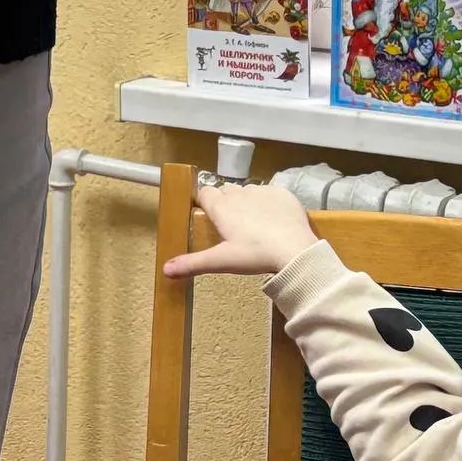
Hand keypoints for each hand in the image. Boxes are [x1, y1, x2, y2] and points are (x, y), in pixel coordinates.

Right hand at [161, 181, 319, 279]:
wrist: (296, 251)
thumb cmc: (255, 255)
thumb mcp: (222, 261)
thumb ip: (193, 263)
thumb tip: (165, 269)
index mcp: (221, 207)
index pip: (204, 193)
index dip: (205, 202)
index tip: (209, 215)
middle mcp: (238, 193)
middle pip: (225, 191)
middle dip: (226, 203)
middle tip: (232, 226)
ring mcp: (261, 191)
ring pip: (247, 191)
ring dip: (246, 202)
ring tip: (254, 225)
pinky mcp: (281, 192)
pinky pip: (269, 192)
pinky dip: (268, 203)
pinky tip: (274, 220)